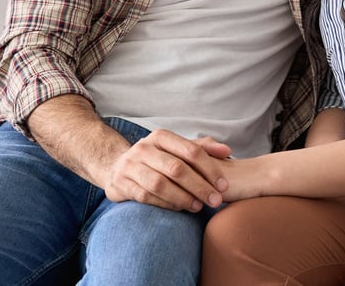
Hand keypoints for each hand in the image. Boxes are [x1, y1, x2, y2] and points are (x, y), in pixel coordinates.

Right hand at [103, 129, 230, 211]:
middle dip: (199, 186)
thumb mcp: (176, 149)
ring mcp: (131, 166)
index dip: (210, 169)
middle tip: (216, 201)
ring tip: (199, 207)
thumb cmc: (156, 159)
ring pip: (160, 184)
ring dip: (183, 197)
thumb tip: (226, 151)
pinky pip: (146, 197)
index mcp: (161, 137)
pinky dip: (166, 204)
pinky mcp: (122, 184)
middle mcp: (144, 148)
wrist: (117, 167)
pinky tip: (180, 209)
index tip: (224, 186)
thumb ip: (202, 149)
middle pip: (176, 168)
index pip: (191, 151)